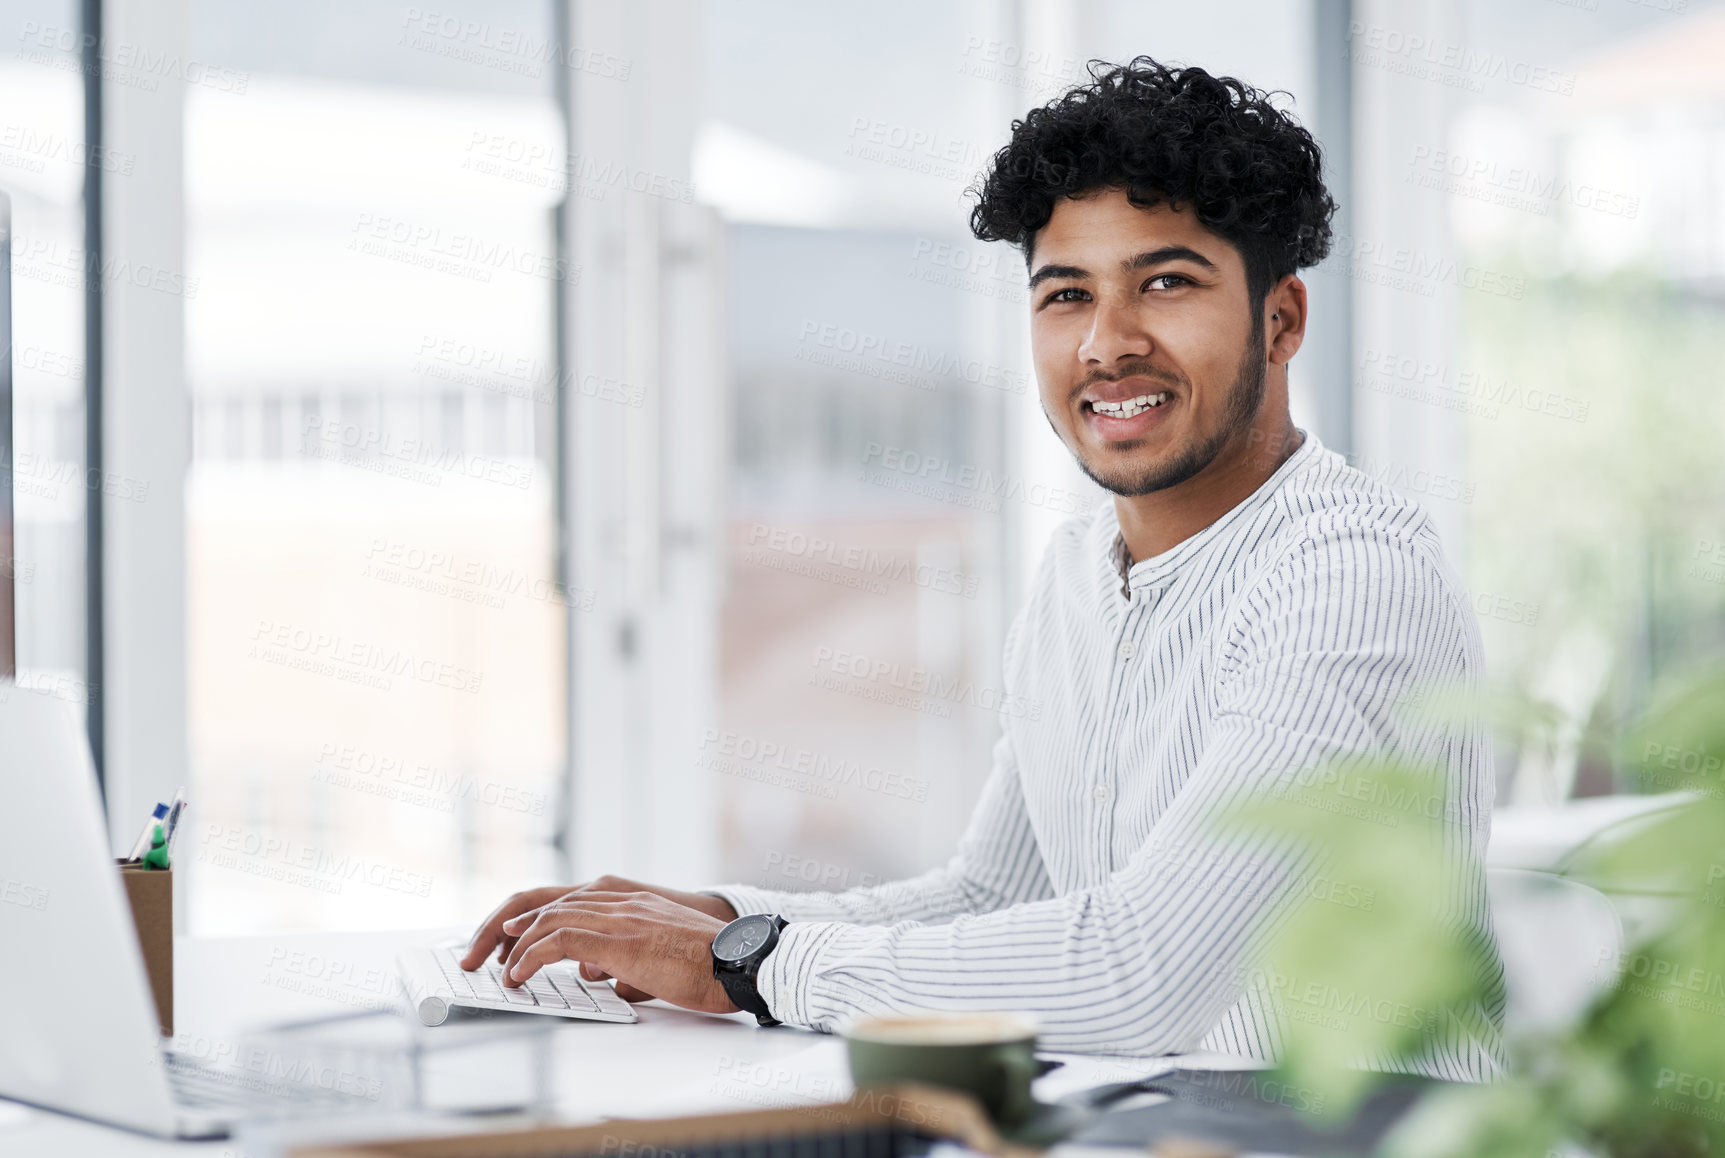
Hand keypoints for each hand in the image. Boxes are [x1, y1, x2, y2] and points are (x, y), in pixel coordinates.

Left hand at [499, 890, 738, 1013]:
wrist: (738, 962)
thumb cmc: (709, 966)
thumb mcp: (660, 957)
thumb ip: (627, 960)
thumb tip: (604, 978)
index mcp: (632, 901)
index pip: (570, 900)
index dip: (535, 916)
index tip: (512, 936)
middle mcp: (622, 900)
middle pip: (550, 902)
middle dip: (512, 926)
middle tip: (488, 949)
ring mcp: (620, 916)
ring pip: (550, 917)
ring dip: (515, 942)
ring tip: (498, 966)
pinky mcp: (619, 940)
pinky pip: (560, 941)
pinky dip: (531, 957)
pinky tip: (519, 974)